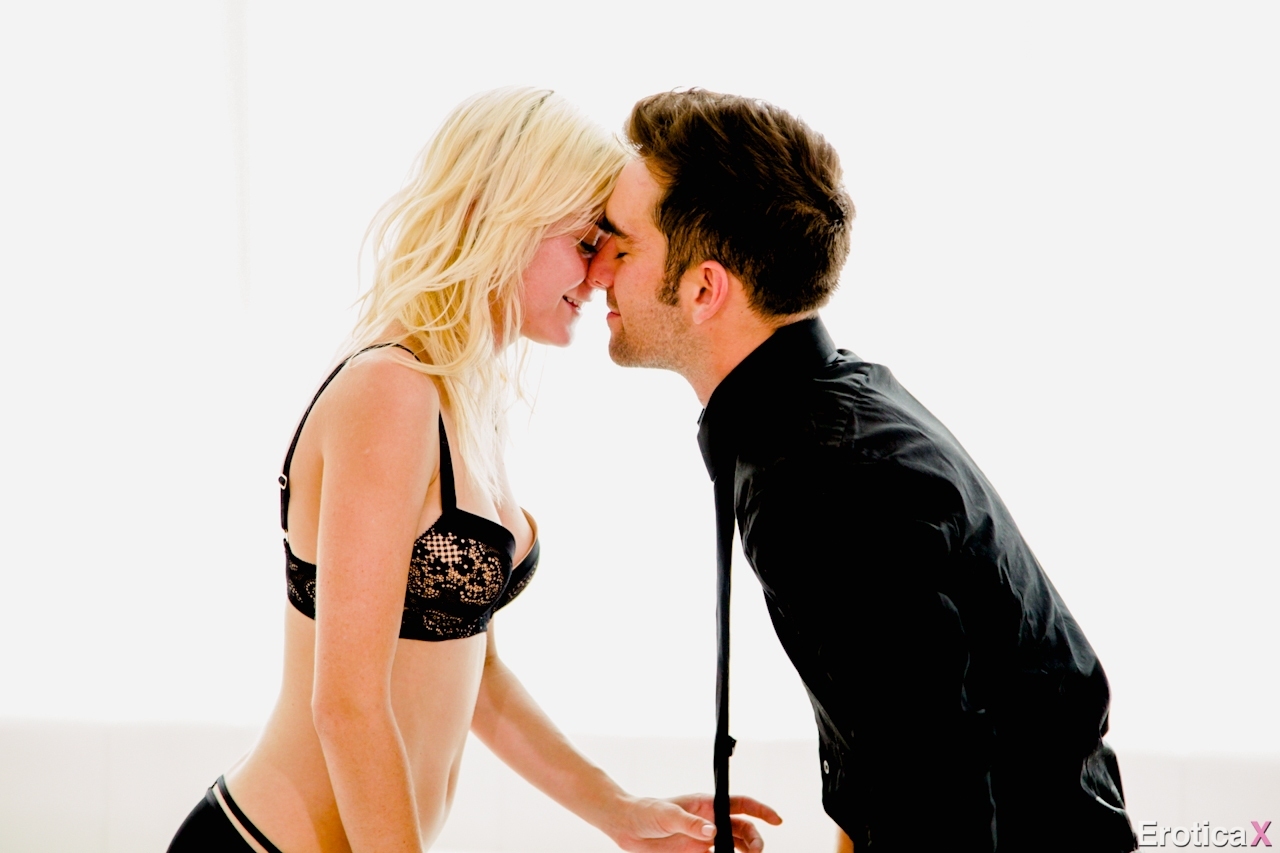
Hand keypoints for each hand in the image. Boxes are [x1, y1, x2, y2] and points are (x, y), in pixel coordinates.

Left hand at [610, 793, 782, 852]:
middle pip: (742, 829)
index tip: (776, 820)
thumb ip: (690, 824)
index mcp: (706, 804)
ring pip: (735, 846)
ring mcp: (704, 839)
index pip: (740, 804)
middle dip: (755, 839)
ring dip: (746, 852)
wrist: (627, 826)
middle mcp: (709, 821)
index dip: (761, 811)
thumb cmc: (646, 811)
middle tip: (756, 851)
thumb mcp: (667, 814)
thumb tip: (713, 832)